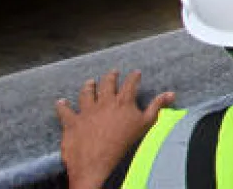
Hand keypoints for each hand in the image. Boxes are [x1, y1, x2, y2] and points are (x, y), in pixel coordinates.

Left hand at [55, 70, 173, 188]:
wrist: (96, 161)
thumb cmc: (123, 143)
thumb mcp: (145, 125)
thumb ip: (157, 107)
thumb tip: (171, 94)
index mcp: (123, 102)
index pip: (130, 84)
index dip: (133, 77)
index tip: (136, 73)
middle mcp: (104, 102)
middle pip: (106, 84)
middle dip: (110, 76)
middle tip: (113, 72)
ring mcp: (86, 111)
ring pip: (86, 93)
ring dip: (88, 86)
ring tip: (90, 81)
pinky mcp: (72, 122)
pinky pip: (65, 111)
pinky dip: (62, 106)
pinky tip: (61, 102)